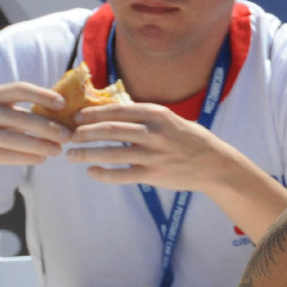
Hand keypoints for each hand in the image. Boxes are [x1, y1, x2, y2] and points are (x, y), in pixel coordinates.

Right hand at [0, 82, 71, 175]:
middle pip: (22, 118)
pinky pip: (8, 156)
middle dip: (48, 127)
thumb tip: (64, 113)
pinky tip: (42, 159)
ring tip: (58, 150)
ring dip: (41, 145)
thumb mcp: (0, 111)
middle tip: (68, 135)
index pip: (20, 89)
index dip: (42, 95)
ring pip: (16, 139)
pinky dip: (28, 158)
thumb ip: (24, 109)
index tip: (63, 104)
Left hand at [67, 102, 236, 192]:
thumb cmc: (191, 140)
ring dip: (86, 153)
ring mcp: (154, 156)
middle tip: (71, 136)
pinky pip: (121, 175)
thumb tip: (112, 112)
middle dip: (85, 133)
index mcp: (158, 115)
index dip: (93, 113)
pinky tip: (91, 171)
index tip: (78, 116)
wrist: (215, 165)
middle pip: (110, 130)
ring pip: (111, 153)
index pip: (118, 110)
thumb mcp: (172, 120)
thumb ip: (146, 117)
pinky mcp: (154, 176)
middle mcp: (155, 133)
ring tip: (71, 155)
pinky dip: (102, 173)